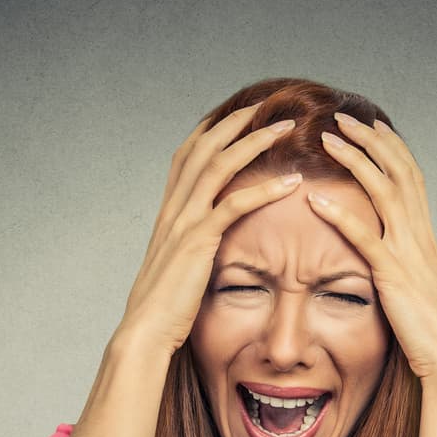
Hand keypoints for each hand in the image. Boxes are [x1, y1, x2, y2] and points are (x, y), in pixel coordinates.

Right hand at [117, 103, 302, 357]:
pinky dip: (264, 190)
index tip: (235, 113)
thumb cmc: (164, 308)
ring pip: (219, 165)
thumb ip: (190, 247)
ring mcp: (184, 222)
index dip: (211, 130)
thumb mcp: (177, 268)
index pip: (187, 155)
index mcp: (168, 212)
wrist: (144, 330)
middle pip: (204, 147)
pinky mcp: (198, 242)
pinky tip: (291, 183)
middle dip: (236, 121)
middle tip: (268, 105)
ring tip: (287, 128)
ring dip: (254, 142)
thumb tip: (205, 244)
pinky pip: (234, 206)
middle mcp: (174, 209)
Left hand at [308, 113, 436, 385]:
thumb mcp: (415, 289)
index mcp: (424, 238)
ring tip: (328, 138)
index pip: (410, 178)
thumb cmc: (431, 332)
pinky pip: (365, 238)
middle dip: (372, 140)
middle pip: (398, 171)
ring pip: (385, 192)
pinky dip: (340, 215)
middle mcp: (420, 237)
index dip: (392, 148)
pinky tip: (315, 198)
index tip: (372, 124)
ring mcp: (409, 254)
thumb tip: (386, 256)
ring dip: (356, 161)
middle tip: (344, 116)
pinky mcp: (393, 277)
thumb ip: (401, 266)